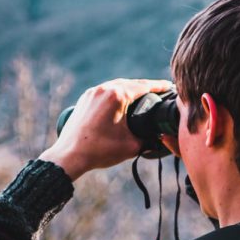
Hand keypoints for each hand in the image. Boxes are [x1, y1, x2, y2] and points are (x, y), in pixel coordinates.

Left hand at [39, 78, 173, 180]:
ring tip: (143, 94)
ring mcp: (92, 92)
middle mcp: (104, 89)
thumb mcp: (131, 146)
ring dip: (131, 88)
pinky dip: (117, 93)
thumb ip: (149, 140)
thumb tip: (159, 137)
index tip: (170, 86)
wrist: (69, 155)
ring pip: (117, 85)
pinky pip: (105, 91)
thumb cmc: (99, 151)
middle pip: (131, 83)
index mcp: (117, 96)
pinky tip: (122, 99)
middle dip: (146, 86)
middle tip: (160, 90)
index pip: (144, 86)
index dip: (159, 86)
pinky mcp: (85, 99)